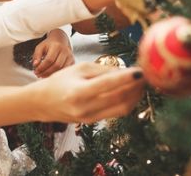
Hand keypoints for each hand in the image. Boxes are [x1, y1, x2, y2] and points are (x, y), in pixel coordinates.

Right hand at [31, 62, 145, 123]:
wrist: (43, 103)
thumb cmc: (60, 81)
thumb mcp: (79, 69)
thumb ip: (103, 70)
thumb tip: (126, 71)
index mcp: (79, 92)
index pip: (108, 85)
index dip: (127, 78)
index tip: (141, 71)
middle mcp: (85, 108)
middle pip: (119, 99)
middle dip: (136, 87)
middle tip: (147, 76)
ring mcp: (90, 118)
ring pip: (122, 109)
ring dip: (135, 96)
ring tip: (142, 84)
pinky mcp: (94, 122)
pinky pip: (116, 112)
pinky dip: (127, 102)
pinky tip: (132, 92)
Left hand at [32, 29, 74, 77]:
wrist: (60, 40)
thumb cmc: (49, 45)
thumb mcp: (40, 47)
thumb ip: (36, 55)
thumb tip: (35, 65)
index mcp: (56, 46)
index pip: (49, 59)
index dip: (42, 67)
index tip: (36, 71)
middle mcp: (65, 51)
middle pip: (56, 65)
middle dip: (46, 72)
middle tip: (39, 75)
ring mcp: (70, 56)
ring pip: (61, 69)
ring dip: (51, 75)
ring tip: (43, 75)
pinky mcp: (72, 62)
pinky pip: (64, 71)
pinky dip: (57, 74)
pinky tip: (50, 75)